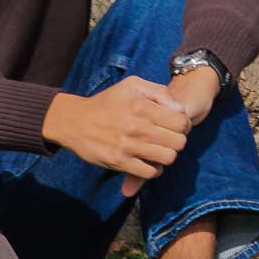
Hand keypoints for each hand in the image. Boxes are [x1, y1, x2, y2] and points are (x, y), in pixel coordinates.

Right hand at [119, 66, 220, 196]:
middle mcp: (137, 127)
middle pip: (178, 142)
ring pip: (167, 158)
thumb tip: (179, 109)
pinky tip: (149, 161)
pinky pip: (149, 173)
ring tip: (160, 149)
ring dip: (167, 155)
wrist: (74, 121)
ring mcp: (128, 147)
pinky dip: (153, 169)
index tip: (175, 125)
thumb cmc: (107, 102)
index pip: (181, 122)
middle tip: (169, 138)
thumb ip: (159, 92)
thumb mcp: (132, 85)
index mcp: (142, 107)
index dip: (184, 124)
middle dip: (178, 140)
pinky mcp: (119, 162)